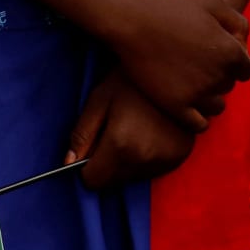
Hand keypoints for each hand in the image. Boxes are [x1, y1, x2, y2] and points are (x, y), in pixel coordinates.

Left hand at [67, 71, 197, 189]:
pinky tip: (149, 135)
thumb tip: (68, 162)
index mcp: (120, 145)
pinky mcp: (181, 155)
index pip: (93, 181)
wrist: (178, 67)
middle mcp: (144, 158)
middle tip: (112, 136)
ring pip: (132, 177)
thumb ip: (81, 134)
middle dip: (105, 166)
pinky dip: (145, 159)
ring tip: (133, 132)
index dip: (86, 169)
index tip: (90, 152)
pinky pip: (152, 170)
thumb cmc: (131, 80)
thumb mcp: (98, 101)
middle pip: (112, 181)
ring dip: (126, 163)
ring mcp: (166, 158)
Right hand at [110, 0, 249, 131]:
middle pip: (227, 86)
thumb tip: (242, 43)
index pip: (245, 70)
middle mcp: (218, 76)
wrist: (134, 24)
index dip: (231, 63)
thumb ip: (238, 23)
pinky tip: (188, 109)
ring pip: (216, 107)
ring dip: (208, 99)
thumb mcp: (215, 5)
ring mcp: (197, 94)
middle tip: (195, 68)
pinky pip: (198, 125)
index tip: (213, 58)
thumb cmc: (172, 10)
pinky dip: (199, 121)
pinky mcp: (175, 106)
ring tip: (190, 87)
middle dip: (217, 78)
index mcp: (232, 52)